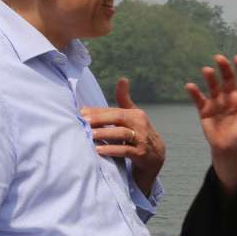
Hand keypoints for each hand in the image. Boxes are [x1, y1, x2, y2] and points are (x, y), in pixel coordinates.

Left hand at [82, 78, 164, 194]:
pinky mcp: (141, 154)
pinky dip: (112, 150)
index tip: (80, 112)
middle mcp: (141, 124)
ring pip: (122, 133)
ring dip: (105, 134)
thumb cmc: (140, 133)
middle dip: (100, 119)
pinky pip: (126, 151)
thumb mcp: (134, 116)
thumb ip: (125, 99)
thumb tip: (123, 79)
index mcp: (136, 114)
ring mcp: (142, 139)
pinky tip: (99, 151)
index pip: (114, 110)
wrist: (156, 156)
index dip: (97, 111)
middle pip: (119, 118)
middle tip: (83, 121)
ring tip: (89, 135)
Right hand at [184, 55, 236, 193]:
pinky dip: (194, 93)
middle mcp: (230, 97)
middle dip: (224, 69)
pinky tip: (190, 86)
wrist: (229, 151)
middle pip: (227, 80)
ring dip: (210, 78)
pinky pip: (199, 100)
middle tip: (219, 58)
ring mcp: (217, 103)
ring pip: (213, 87)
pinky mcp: (205, 111)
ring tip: (207, 70)